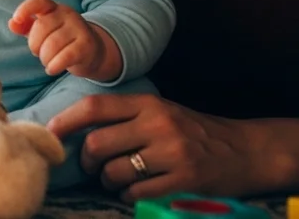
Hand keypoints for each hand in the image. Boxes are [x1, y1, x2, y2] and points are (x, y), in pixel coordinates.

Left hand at [9, 0, 117, 79]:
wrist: (93, 52)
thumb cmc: (62, 40)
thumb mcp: (43, 32)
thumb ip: (26, 26)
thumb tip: (12, 23)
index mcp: (54, 8)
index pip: (40, 2)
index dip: (25, 8)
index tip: (17, 19)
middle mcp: (68, 14)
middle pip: (41, 27)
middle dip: (34, 45)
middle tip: (38, 53)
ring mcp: (79, 28)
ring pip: (52, 44)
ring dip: (45, 58)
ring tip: (48, 62)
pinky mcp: (86, 45)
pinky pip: (65, 56)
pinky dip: (54, 66)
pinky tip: (52, 69)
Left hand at [47, 94, 271, 200]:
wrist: (247, 151)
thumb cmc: (194, 131)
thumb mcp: (161, 112)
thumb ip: (125, 116)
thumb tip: (75, 126)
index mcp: (149, 104)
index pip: (95, 107)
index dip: (66, 121)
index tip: (51, 133)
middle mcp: (159, 125)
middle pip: (98, 144)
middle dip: (86, 159)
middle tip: (92, 165)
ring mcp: (172, 153)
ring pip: (114, 171)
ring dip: (107, 180)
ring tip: (115, 179)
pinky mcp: (184, 181)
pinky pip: (136, 193)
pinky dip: (128, 195)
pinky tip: (136, 190)